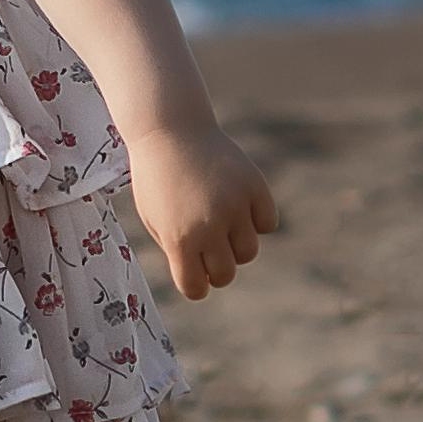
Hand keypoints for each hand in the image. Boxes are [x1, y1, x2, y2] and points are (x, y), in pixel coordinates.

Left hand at [124, 125, 278, 301]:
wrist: (171, 132)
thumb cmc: (157, 180)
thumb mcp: (155, 221)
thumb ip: (178, 252)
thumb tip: (204, 276)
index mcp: (180, 239)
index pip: (195, 288)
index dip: (195, 284)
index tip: (192, 272)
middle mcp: (210, 226)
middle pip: (225, 274)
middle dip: (215, 267)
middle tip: (206, 246)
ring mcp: (235, 206)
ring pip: (248, 252)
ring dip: (235, 244)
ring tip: (219, 222)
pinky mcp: (254, 187)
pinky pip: (266, 223)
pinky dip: (256, 220)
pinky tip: (237, 204)